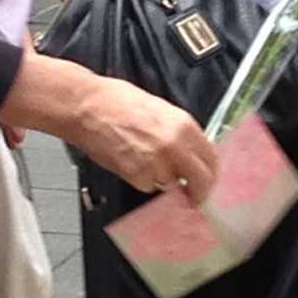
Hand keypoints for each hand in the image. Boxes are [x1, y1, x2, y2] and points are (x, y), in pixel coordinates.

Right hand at [70, 75, 217, 201]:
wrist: (86, 107)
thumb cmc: (117, 102)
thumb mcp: (161, 110)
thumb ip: (180, 133)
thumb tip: (192, 151)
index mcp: (184, 126)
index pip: (212, 158)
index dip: (211, 172)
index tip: (208, 179)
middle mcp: (175, 146)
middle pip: (201, 180)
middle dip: (199, 190)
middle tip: (194, 195)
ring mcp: (157, 163)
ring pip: (172, 184)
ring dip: (164, 180)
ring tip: (144, 159)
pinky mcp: (137, 176)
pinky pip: (149, 186)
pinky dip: (143, 180)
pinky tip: (131, 161)